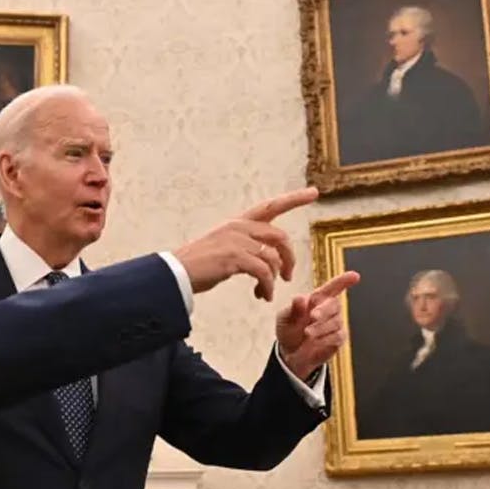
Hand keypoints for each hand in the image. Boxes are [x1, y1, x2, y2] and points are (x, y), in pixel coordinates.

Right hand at [173, 187, 318, 301]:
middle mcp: (239, 228)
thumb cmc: (197, 265)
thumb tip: (264, 258)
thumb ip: (243, 246)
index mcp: (237, 223)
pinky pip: (263, 272)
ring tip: (266, 292)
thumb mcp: (222, 247)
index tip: (313, 193)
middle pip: (280, 237)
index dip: (294, 199)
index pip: (270, 207)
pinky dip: (266, 287)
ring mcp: (237, 241)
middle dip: (289, 257)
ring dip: (275, 278)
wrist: (175, 273)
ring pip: (273, 257)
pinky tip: (262, 295)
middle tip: (287, 276)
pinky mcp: (234, 257)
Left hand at [276, 271, 360, 376]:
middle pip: (334, 304)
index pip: (332, 287)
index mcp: (316, 299)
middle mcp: (328, 309)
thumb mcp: (285, 319)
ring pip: (336, 322)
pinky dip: (326, 339)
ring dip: (321, 328)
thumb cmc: (288, 330)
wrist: (290, 353)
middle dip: (324, 310)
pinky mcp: (338, 338)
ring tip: (307, 333)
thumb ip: (293, 310)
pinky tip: (315, 342)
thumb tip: (300, 298)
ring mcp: (335, 323)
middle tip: (312, 316)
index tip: (355, 276)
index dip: (343, 281)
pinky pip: (338, 336)